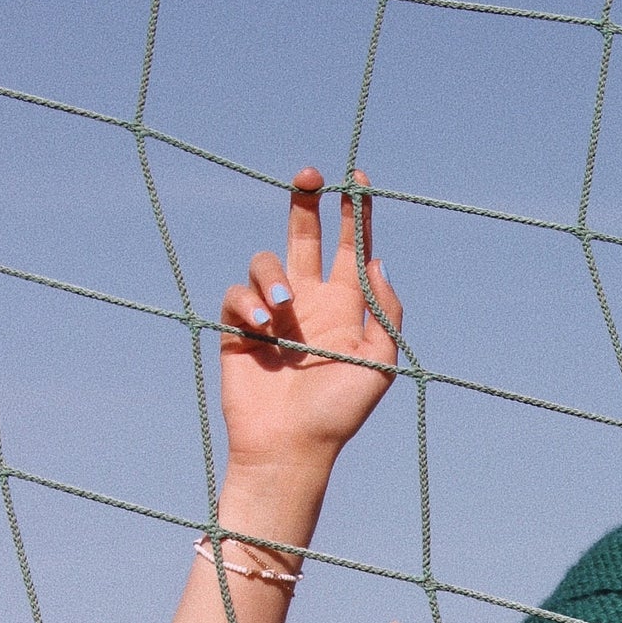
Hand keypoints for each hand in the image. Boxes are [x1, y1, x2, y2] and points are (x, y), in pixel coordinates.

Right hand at [219, 167, 402, 476]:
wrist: (290, 447)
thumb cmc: (337, 414)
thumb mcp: (379, 364)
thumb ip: (385, 312)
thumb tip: (376, 262)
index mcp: (344, 308)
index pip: (350, 249)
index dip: (355, 215)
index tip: (358, 181)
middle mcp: (308, 303)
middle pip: (305, 235)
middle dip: (307, 201)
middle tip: (310, 175)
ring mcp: (272, 313)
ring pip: (267, 261)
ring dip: (273, 275)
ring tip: (282, 310)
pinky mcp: (238, 327)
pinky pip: (236, 293)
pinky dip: (247, 302)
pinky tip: (261, 327)